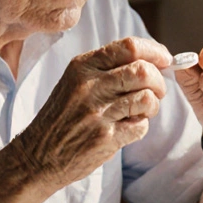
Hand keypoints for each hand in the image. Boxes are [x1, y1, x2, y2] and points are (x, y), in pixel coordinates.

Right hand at [10, 37, 170, 190]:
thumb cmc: (63, 116)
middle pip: (144, 71)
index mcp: (82, 66)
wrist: (38, 155)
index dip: (155, 51)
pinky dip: (140, 126)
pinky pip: (141, 125)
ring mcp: (97, 112)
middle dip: (158, 81)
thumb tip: (152, 59)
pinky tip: (127, 127)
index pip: (129, 46)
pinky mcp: (105, 138)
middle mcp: (89, 86)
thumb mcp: (75, 81)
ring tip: (141, 111)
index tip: (165, 60)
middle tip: (155, 91)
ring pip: (147, 97)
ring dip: (153, 106)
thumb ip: (107, 68)